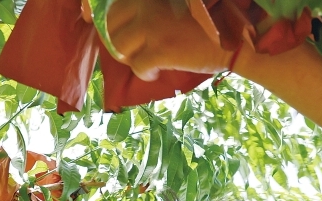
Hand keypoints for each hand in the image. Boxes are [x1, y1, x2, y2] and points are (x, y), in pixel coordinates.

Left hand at [102, 0, 232, 80]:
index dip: (94, 10)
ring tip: (147, 59)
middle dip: (116, 39)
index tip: (86, 17)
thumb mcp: (178, 6)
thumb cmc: (209, 25)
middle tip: (132, 48)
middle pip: (111, 24)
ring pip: (120, 47)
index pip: (114, 4)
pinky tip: (158, 71)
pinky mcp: (160, 49)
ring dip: (131, 57)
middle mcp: (148, 6)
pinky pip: (137, 67)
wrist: (234, 41)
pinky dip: (145, 73)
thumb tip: (126, 25)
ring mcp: (152, 27)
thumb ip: (153, 11)